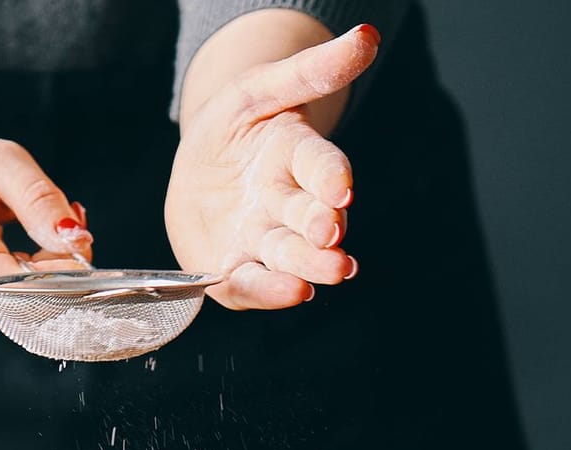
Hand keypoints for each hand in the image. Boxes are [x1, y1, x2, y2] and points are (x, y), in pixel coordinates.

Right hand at [0, 131, 91, 331]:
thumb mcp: (1, 159)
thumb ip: (38, 198)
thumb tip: (75, 239)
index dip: (42, 277)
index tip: (79, 262)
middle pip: (7, 294)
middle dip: (51, 275)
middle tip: (67, 239)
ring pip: (11, 311)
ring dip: (40, 286)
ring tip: (37, 244)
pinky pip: (4, 318)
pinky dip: (25, 296)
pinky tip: (19, 264)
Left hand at [165, 25, 379, 310]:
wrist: (203, 167)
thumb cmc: (235, 125)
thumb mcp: (260, 89)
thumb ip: (311, 71)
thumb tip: (367, 36)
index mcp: (297, 155)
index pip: (321, 166)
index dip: (331, 176)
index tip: (342, 189)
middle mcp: (287, 202)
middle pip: (308, 218)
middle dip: (322, 230)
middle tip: (333, 236)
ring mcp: (263, 237)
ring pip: (288, 255)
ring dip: (309, 265)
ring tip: (329, 273)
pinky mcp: (236, 266)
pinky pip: (252, 281)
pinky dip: (270, 289)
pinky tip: (291, 292)